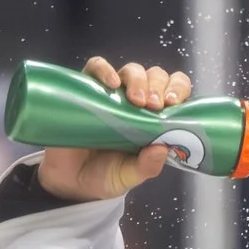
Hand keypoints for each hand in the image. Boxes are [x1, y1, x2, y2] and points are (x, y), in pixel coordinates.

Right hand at [35, 56, 190, 200]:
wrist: (70, 180)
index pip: (175, 91)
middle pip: (155, 76)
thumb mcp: (129, 176)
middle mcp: (137, 102)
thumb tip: (162, 149)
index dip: (178, 90)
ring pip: (132, 70)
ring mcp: (113, 94)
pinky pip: (96, 67)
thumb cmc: (105, 175)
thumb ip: (147, 166)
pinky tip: (111, 83)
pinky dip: (104, 70)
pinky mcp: (88, 90)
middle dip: (158, 86)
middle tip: (154, 105)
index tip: (173, 103)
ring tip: (136, 99)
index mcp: (155, 119)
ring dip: (138, 79)